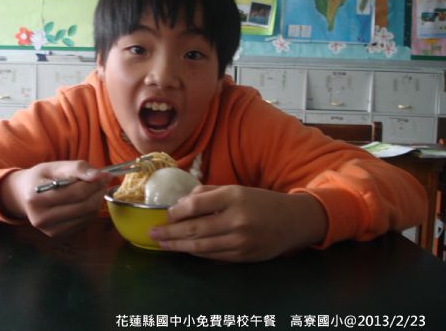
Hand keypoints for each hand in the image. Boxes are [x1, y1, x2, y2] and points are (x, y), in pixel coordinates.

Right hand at [0, 161, 111, 235]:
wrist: (23, 196)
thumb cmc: (40, 178)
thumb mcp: (54, 167)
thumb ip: (77, 168)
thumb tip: (100, 175)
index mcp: (37, 198)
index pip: (76, 193)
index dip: (94, 183)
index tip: (103, 175)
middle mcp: (41, 218)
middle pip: (84, 207)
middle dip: (98, 192)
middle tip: (102, 182)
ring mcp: (50, 230)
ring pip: (87, 216)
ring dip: (96, 201)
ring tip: (94, 190)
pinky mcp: (57, 235)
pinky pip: (84, 223)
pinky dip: (90, 211)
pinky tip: (85, 201)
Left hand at [149, 185, 327, 261]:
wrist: (292, 221)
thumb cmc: (260, 201)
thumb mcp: (236, 189)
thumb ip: (208, 194)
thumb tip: (181, 204)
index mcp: (234, 196)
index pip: (197, 205)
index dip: (177, 211)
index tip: (166, 213)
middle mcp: (237, 219)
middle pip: (195, 229)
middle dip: (170, 232)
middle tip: (153, 232)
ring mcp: (241, 241)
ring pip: (201, 246)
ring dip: (178, 246)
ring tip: (162, 243)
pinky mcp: (244, 257)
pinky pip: (213, 256)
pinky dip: (196, 252)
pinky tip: (184, 249)